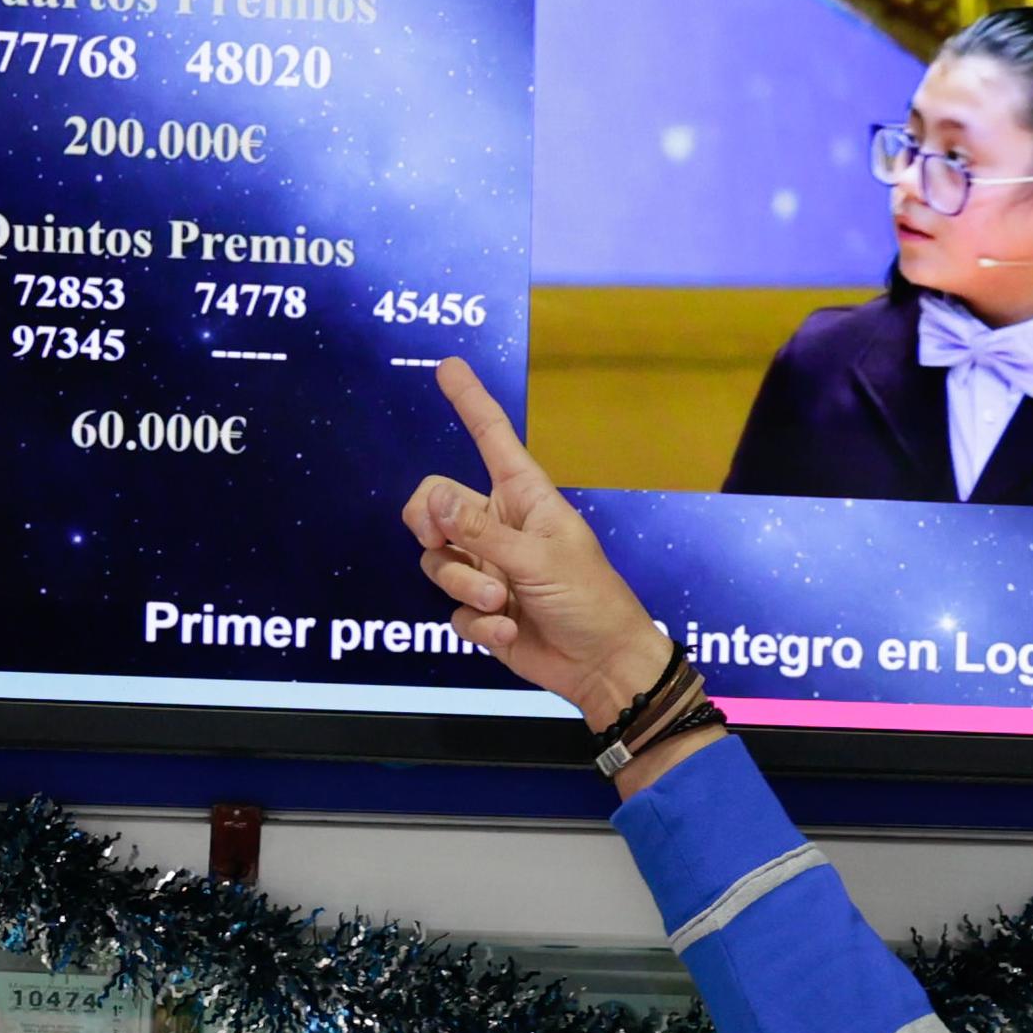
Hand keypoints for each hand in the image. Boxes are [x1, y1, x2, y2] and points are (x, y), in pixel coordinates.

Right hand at [402, 357, 674, 724]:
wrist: (602, 665)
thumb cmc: (590, 599)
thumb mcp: (539, 558)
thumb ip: (482, 532)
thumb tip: (434, 499)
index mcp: (524, 498)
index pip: (492, 439)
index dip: (470, 402)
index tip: (448, 367)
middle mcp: (499, 527)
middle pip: (433, 503)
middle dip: (430, 522)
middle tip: (444, 538)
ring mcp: (487, 568)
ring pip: (436, 560)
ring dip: (463, 584)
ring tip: (501, 603)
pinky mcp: (480, 611)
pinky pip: (452, 609)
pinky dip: (477, 624)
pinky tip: (509, 632)